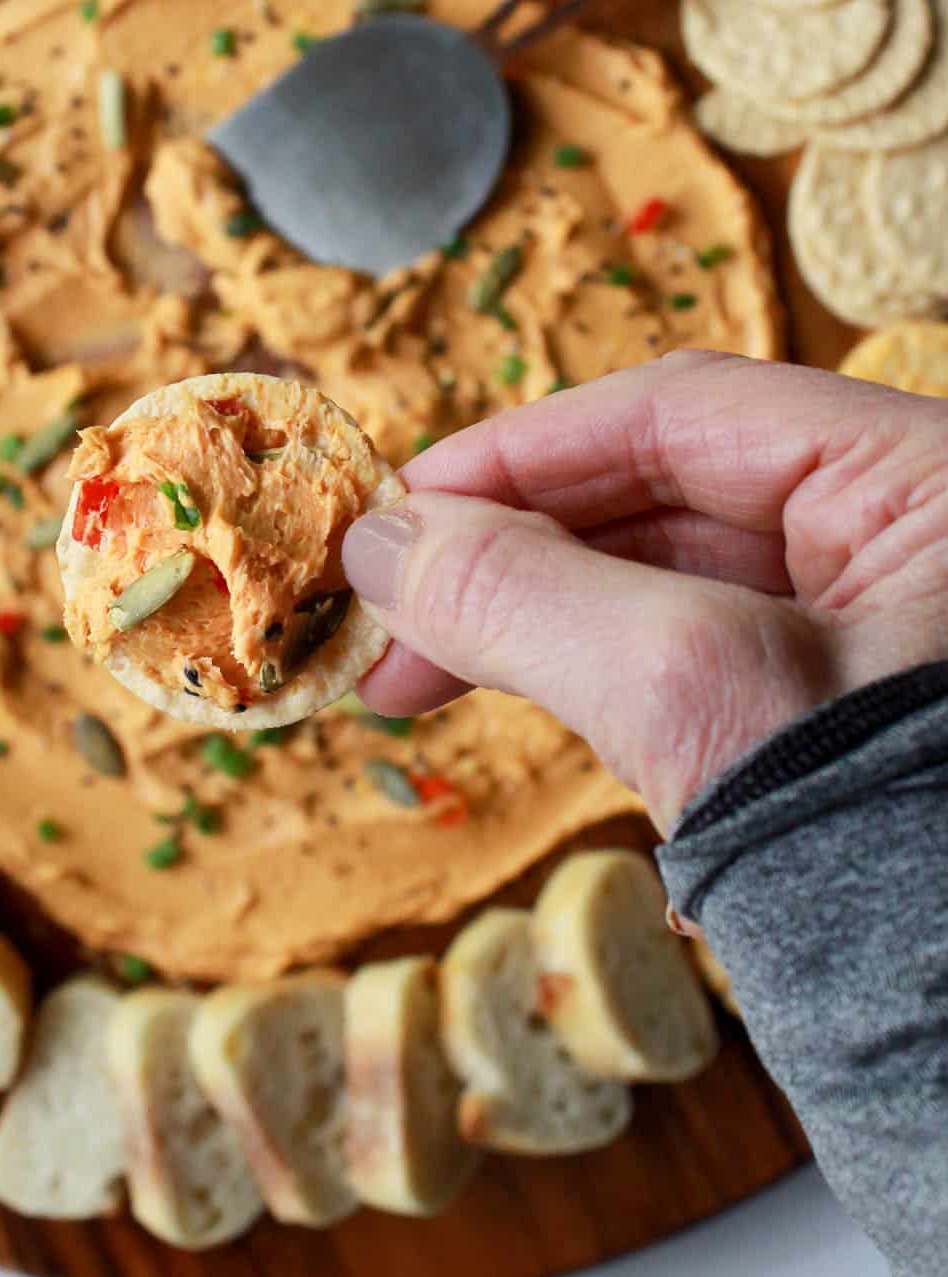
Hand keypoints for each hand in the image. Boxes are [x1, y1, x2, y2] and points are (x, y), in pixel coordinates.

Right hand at [343, 351, 947, 833]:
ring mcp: (886, 635)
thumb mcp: (697, 695)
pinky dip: (599, 675)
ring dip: (541, 616)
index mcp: (923, 480)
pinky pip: (702, 660)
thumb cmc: (904, 866)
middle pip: (671, 493)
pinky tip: (526, 703)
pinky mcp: (850, 722)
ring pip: (675, 582)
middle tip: (386, 614)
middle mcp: (911, 538)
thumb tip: (382, 542)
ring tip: (420, 675)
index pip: (687, 410)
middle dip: (514, 548)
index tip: (395, 507)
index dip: (521, 451)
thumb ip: (530, 595)